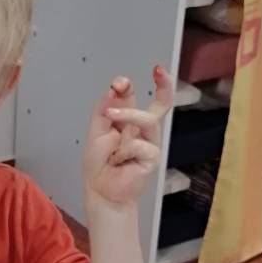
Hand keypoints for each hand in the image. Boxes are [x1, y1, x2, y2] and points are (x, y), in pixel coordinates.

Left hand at [83, 66, 173, 207]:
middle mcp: (141, 130)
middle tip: (160, 70)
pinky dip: (124, 151)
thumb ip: (104, 110)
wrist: (101, 192)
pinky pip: (141, 145)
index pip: (131, 97)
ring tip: (111, 116)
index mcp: (126, 121)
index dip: (126, 86)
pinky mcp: (153, 158)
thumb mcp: (96, 133)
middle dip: (165, 85)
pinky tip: (118, 161)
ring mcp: (150, 143)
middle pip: (162, 105)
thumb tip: (115, 87)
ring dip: (128, 114)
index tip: (119, 82)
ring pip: (148, 120)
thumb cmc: (98, 165)